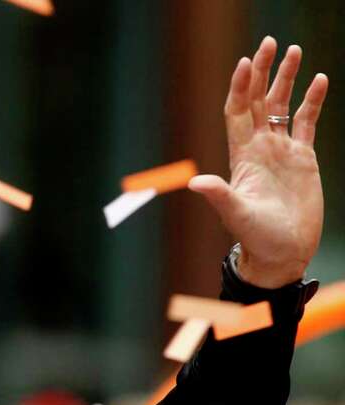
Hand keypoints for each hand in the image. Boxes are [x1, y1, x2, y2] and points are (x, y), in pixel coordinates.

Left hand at [188, 37, 328, 288]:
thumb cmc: (256, 237)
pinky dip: (313, 101)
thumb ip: (218, 196)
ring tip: (294, 50)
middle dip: (262, 72)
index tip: (245, 62)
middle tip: (268, 42)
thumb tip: (195, 183)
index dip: (239, 87)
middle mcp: (259, 148)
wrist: (281, 252)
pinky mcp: (303, 158)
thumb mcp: (236, 214)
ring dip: (287, 79)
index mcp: (241, 156)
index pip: (237, 111)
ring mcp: (281, 151)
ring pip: (283, 106)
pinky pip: (308, 123)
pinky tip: (319, 80)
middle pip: (258, 100)